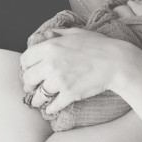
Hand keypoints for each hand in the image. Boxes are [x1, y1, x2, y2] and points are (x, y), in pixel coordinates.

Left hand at [19, 28, 134, 115]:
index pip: (26, 58)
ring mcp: (60, 80)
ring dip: (37, 100)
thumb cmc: (97, 45)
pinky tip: (51, 109)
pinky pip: (53, 105)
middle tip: (31, 87)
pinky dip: (50, 109)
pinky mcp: (69, 94)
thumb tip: (46, 34)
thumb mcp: (75, 32)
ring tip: (37, 102)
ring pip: (39, 95)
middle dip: (28, 84)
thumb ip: (57, 33)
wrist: (115, 62)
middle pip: (28, 78)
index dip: (25, 66)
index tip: (29, 70)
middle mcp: (51, 63)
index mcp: (51, 46)